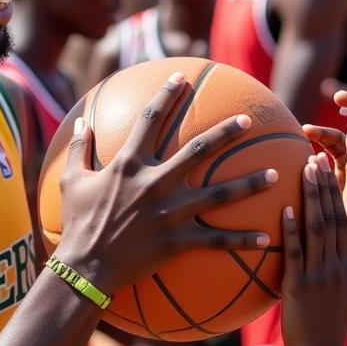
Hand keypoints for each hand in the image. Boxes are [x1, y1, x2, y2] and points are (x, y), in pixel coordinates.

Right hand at [56, 72, 276, 295]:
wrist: (85, 268)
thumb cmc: (77, 223)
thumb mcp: (72, 181)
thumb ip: (79, 149)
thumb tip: (80, 122)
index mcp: (129, 164)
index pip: (151, 120)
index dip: (167, 95)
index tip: (183, 76)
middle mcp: (155, 183)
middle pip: (199, 150)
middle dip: (226, 132)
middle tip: (248, 121)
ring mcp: (170, 213)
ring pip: (219, 194)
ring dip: (249, 184)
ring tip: (274, 175)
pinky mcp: (178, 241)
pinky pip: (216, 240)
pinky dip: (242, 239)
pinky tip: (265, 237)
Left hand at [280, 157, 346, 345]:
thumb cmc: (323, 330)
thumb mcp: (334, 296)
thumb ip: (327, 272)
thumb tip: (313, 253)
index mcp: (345, 265)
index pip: (343, 220)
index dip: (335, 193)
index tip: (327, 168)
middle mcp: (336, 265)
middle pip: (333, 216)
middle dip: (324, 185)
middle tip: (314, 157)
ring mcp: (319, 274)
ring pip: (318, 227)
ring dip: (311, 197)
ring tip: (303, 171)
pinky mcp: (300, 286)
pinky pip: (296, 252)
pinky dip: (291, 228)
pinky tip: (284, 208)